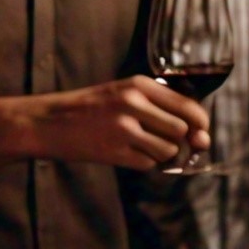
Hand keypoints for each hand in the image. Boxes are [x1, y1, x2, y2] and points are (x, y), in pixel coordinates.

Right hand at [36, 76, 209, 169]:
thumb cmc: (91, 107)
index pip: (188, 106)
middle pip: (181, 130)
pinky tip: (129, 154)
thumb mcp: (123, 92)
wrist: (47, 122)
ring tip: (144, 146)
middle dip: (181, 141)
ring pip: (168, 150)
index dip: (201, 123)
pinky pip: (148, 164)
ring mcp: (123, 128)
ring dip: (163, 154)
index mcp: (139, 85)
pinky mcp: (113, 151)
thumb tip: (200, 133)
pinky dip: (145, 163)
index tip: (200, 132)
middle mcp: (133, 103)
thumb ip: (159, 106)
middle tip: (169, 142)